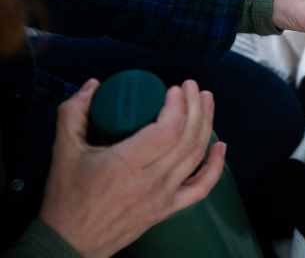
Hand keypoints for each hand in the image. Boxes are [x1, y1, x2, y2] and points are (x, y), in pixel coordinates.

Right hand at [39, 78, 225, 257]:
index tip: (176, 88)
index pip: (167, 130)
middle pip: (187, 138)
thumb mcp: (62, 151)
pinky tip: (220, 146)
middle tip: (194, 86)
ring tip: (206, 101)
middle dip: (196, 107)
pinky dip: (215, 166)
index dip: (178, 106)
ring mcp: (163, 196)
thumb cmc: (66, 198)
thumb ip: (72, 113)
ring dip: (206, 125)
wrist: (69, 244)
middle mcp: (151, 181)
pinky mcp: (168, 209)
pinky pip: (201, 187)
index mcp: (126, 164)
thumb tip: (93, 84)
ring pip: (196, 156)